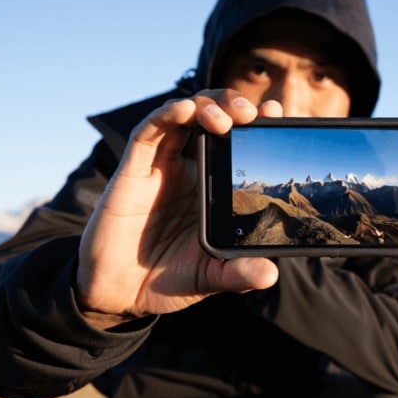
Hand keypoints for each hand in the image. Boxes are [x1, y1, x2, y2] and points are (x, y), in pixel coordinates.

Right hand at [75, 90, 282, 328]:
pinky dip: (167, 114)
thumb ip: (237, 274)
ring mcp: (161, 166)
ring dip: (206, 105)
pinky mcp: (133, 169)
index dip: (257, 123)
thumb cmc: (165, 278)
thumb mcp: (209, 277)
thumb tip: (269, 275)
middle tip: (253, 114)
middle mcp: (189, 169)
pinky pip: (149, 131)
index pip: (238, 142)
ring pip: (184, 114)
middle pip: (213, 117)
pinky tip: (185, 109)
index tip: (278, 113)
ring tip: (227, 118)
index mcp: (213, 186)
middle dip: (234, 105)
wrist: (119, 293)